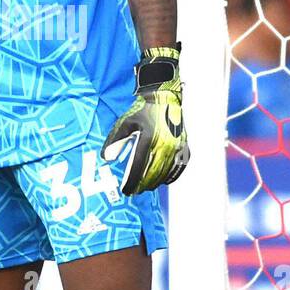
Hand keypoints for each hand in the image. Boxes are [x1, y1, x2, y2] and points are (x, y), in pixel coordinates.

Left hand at [101, 46, 189, 194]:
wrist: (165, 98)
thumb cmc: (143, 110)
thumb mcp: (125, 123)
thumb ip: (114, 141)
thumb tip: (106, 158)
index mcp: (148, 139)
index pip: (139, 167)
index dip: (132, 182)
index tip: (126, 191)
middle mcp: (164, 145)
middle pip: (153, 174)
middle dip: (143, 186)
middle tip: (134, 191)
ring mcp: (177, 147)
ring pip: (165, 173)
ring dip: (155, 183)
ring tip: (145, 187)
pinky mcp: (184, 146)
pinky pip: (178, 167)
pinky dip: (170, 176)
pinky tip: (162, 180)